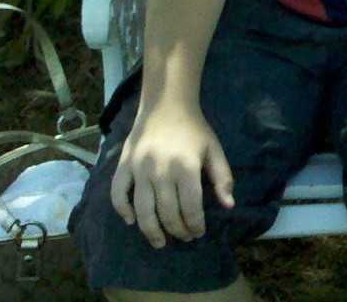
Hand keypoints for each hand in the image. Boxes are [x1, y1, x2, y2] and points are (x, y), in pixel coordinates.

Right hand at [109, 100, 233, 248]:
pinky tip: (131, 221)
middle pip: (167, 212)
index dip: (195, 224)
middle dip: (177, 230)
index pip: (190, 206)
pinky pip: (117, 193)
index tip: (198, 232)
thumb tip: (229, 205)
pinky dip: (122, 210)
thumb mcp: (214, 149)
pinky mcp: (123, 165)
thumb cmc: (193, 129)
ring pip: (142, 210)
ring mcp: (139, 168)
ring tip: (160, 242)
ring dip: (151, 231)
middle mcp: (160, 170)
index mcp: (186, 166)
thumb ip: (222, 177)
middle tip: (183, 237)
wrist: (166, 104)